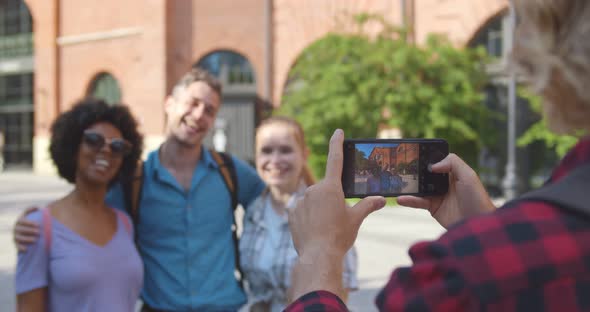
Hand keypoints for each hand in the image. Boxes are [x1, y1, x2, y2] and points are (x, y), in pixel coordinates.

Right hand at [13, 207, 39, 251]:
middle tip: (38, 232)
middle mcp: (16, 227)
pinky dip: (20, 247)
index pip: (23, 219)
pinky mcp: (16, 244)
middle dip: (29, 230)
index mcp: (21, 220)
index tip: (38, 224)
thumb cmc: (36, 224)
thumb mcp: (36, 217)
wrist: (31, 236)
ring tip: (35, 240)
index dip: (30, 222)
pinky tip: (26, 249)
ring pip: (19, 237)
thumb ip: (38, 212)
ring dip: (26, 238)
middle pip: (21, 228)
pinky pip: (17, 246)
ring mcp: (15, 236)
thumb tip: (44, 208)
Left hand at [287, 129, 385, 300]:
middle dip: (332, 197)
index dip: (337, 143)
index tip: (338, 131)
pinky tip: (313, 228)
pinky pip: (302, 209)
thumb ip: (368, 205)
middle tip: (337, 217)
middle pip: (326, 187)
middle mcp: (314, 189)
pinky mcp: (292, 212)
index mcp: (331, 187)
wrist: (318, 256)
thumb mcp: (355, 219)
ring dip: (319, 207)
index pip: (336, 159)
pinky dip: (308, 216)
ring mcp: (301, 200)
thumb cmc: (339, 236)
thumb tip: (381, 199)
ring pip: (313, 199)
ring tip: (325, 227)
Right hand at [397, 153, 495, 228]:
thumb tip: (432, 165)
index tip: (413, 153)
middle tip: (399, 168)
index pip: (437, 162)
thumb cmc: (477, 199)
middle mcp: (444, 183)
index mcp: (453, 173)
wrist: (476, 224)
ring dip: (408, 186)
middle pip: (425, 174)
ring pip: (419, 188)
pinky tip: (401, 199)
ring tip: (397, 183)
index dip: (426, 157)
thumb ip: (453, 163)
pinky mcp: (433, 208)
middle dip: (413, 171)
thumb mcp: (468, 175)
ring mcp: (438, 195)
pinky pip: (418, 202)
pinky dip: (409, 200)